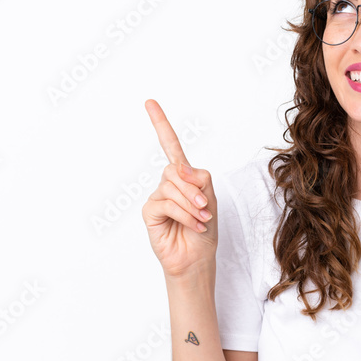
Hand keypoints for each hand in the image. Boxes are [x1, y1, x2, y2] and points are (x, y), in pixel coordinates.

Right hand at [141, 99, 217, 277]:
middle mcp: (168, 183)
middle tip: (205, 208)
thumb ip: (198, 178)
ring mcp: (157, 197)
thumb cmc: (205, 230)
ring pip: (172, 187)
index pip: (170, 146)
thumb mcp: (210, 199)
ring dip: (192, 205)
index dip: (160, 124)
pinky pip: (167, 203)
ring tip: (202, 220)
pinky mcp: (149, 211)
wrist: (197, 258)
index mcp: (184, 176)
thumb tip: (179, 167)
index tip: (150, 103)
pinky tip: (193, 226)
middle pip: (176, 170)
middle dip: (194, 189)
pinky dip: (185, 215)